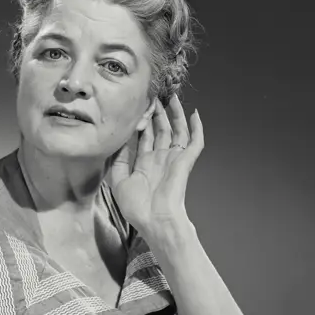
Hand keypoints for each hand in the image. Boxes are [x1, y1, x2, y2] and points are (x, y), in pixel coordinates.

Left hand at [109, 94, 203, 234]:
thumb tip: (120, 140)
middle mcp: (160, 159)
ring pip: (177, 131)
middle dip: (157, 113)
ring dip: (175, 114)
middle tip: (154, 95)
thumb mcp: (118, 181)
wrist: (155, 220)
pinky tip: (194, 114)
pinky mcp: (185, 161)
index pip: (145, 137)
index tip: (138, 106)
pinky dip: (196, 128)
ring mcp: (174, 159)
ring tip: (171, 97)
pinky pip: (195, 141)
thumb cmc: (137, 207)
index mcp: (145, 164)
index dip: (142, 121)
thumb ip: (118, 160)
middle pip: (161, 130)